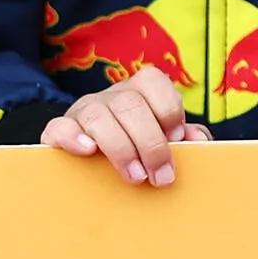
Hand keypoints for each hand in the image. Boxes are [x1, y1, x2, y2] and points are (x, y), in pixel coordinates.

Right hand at [43, 64, 204, 186]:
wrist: (93, 169)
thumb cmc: (138, 151)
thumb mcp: (163, 142)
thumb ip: (185, 139)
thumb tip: (199, 140)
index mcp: (139, 92)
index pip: (153, 81)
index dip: (168, 109)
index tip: (177, 138)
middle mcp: (110, 96)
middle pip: (129, 104)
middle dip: (150, 143)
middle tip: (160, 176)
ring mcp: (82, 111)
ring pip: (97, 115)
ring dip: (120, 149)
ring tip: (135, 177)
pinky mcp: (58, 131)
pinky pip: (58, 126)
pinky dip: (73, 138)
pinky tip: (88, 152)